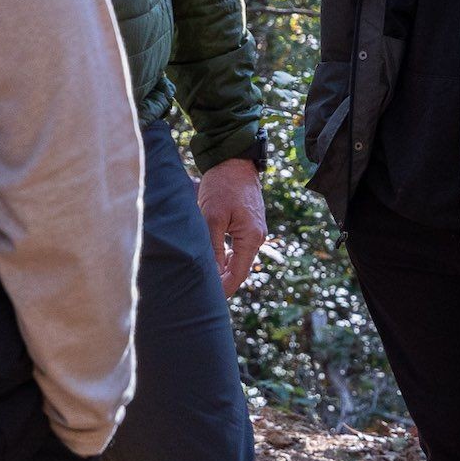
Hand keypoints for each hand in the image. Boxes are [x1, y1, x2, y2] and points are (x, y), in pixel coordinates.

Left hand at [197, 157, 266, 297]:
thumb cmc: (223, 185)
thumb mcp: (212, 216)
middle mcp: (257, 236)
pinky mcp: (248, 223)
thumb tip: (211, 274)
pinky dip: (226, 256)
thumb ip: (212, 247)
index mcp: (251, 238)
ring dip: (223, 269)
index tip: (207, 300)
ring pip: (238, 258)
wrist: (235, 159)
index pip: (238, 274)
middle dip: (222, 282)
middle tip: (202, 294)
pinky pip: (238, 247)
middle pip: (240, 269)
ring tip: (204, 281)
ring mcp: (254, 230)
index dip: (223, 289)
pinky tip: (212, 260)